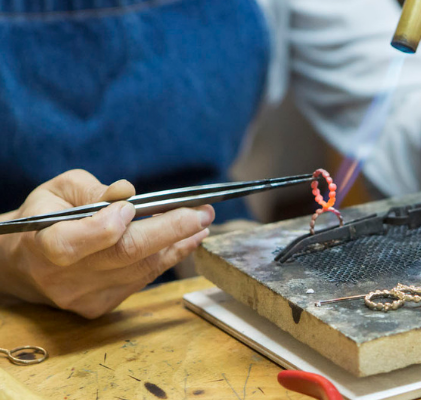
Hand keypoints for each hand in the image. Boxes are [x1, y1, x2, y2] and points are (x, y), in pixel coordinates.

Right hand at [0, 170, 213, 317]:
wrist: (25, 263)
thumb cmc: (46, 217)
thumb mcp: (59, 191)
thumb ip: (93, 190)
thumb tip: (129, 192)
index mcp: (42, 245)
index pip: (73, 243)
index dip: (107, 225)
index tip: (133, 206)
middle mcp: (63, 278)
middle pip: (124, 255)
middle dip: (170, 230)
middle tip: (203, 212)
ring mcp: (84, 297)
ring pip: (142, 269)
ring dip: (179, 244)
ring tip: (203, 223)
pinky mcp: (100, 307)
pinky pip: (142, 280)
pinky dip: (167, 258)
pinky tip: (187, 241)